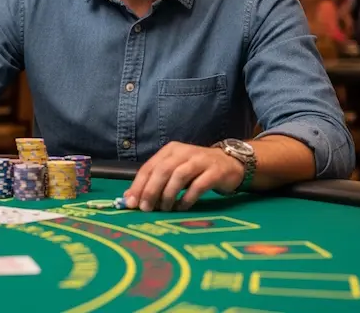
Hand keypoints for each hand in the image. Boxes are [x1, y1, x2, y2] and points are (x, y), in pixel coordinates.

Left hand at [124, 142, 243, 211]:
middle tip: (146, 208)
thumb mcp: (174, 171)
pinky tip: (181, 207)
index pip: (149, 167)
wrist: (230, 163)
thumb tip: (130, 198)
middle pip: (162, 170)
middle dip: (151, 190)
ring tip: (164, 209)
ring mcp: (200, 160)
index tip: (131, 203)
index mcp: (170, 150)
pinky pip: (198, 185)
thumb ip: (154, 181)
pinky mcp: (215, 171)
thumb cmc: (197, 170)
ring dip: (168, 195)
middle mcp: (184, 152)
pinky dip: (187, 198)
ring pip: (179, 176)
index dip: (138, 185)